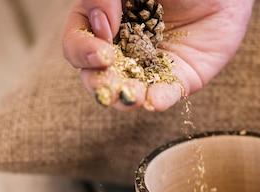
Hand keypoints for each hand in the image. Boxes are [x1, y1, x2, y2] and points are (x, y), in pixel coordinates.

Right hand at [62, 0, 253, 110]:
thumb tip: (100, 26)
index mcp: (105, 22)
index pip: (78, 42)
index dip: (82, 49)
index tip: (100, 46)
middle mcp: (124, 47)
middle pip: (96, 74)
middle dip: (99, 81)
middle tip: (107, 79)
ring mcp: (151, 65)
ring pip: (128, 91)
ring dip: (125, 97)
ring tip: (131, 95)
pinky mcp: (181, 78)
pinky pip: (166, 94)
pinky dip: (158, 100)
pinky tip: (154, 101)